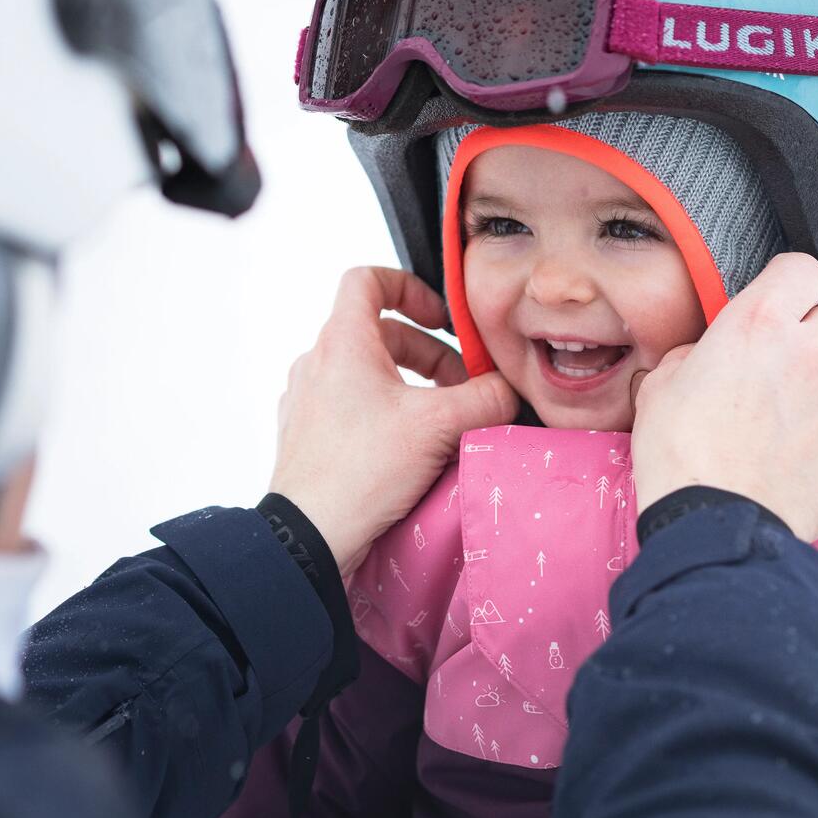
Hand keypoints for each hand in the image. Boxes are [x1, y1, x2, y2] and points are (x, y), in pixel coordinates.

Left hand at [270, 266, 517, 576]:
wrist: (309, 537)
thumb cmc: (359, 473)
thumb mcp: (439, 427)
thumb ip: (485, 398)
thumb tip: (509, 389)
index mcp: (342, 342)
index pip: (368, 279)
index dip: (410, 287)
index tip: (441, 318)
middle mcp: (318, 364)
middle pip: (381, 334)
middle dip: (430, 354)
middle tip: (464, 385)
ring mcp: (308, 401)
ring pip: (369, 374)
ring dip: (411, 386)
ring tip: (444, 419)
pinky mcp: (309, 437)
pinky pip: (353, 408)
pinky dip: (387, 414)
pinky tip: (413, 448)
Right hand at [630, 253, 817, 540]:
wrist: (714, 525)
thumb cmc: (680, 456)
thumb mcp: (662, 383)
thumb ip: (701, 352)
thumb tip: (714, 354)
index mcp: (758, 324)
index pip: (804, 268)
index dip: (791, 285)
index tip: (784, 303)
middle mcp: (811, 352)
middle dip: (810, 344)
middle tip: (780, 379)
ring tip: (794, 429)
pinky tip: (809, 461)